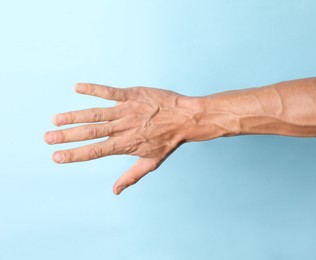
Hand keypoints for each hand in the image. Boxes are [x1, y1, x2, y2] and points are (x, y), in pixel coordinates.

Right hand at [44, 83, 198, 194]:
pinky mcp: (132, 95)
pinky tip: (77, 88)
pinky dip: (93, 89)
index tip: (56, 157)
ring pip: (96, 113)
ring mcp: (127, 110)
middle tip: (47, 138)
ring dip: (75, 116)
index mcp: (125, 145)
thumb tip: (115, 191)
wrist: (187, 119)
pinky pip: (110, 91)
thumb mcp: (152, 162)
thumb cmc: (169, 141)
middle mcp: (123, 128)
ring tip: (56, 119)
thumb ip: (132, 176)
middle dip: (66, 136)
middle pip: (90, 132)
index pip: (95, 151)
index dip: (74, 154)